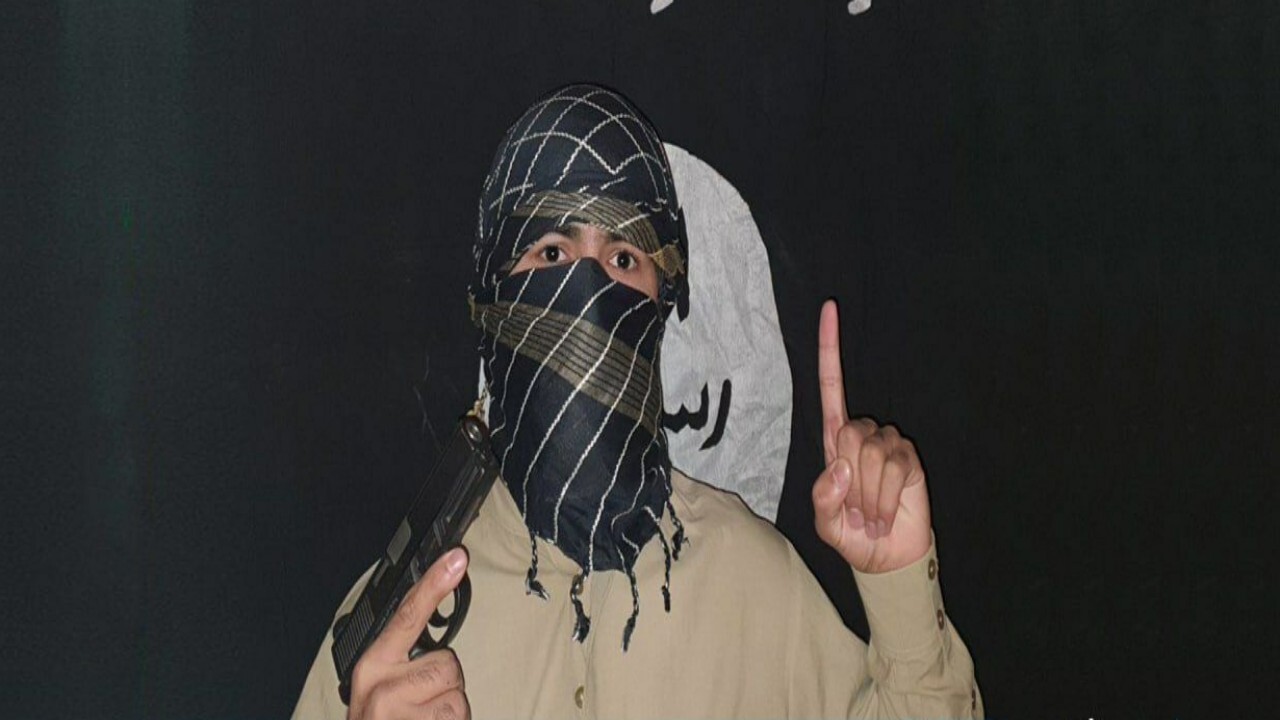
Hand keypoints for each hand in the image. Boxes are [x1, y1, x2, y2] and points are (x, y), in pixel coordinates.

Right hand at [347, 548, 470, 719]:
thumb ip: (401, 665)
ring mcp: (401, 713)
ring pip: (458, 695)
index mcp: (371, 668)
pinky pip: (459, 718)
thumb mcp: (380, 692)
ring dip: (449, 712)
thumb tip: (436, 650)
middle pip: (448, 663)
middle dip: (445, 687)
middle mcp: (382, 688)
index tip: (457, 557)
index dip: (434, 583)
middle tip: (419, 710)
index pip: (407, 616)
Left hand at [812, 300, 932, 572]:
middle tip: (853, 509)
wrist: (884, 557)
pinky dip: (882, 497)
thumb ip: (823, 495)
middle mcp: (861, 435)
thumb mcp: (824, 520)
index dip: (830, 350)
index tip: (830, 309)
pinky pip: (893, 467)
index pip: (831, 387)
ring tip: (868, 515)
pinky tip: (884, 514)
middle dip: (846, 479)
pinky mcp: (909, 460)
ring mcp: (888, 445)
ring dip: (865, 494)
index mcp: (835, 441)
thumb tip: (840, 465)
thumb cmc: (850, 533)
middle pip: (847, 432)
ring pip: (869, 453)